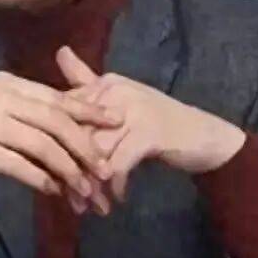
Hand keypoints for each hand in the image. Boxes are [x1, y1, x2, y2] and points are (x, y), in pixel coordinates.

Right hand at [0, 70, 124, 205]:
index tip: (117, 122)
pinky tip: (55, 192)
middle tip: (106, 168)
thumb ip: (33, 116)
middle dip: (85, 145)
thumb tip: (81, 124)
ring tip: (84, 189)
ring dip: (68, 169)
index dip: (89, 110)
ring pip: (41, 144)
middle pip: (54, 120)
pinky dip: (41, 180)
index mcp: (7, 82)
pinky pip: (20, 165)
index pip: (56, 97)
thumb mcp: (0, 117)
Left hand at [55, 46, 247, 203]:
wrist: (204, 135)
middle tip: (70, 199)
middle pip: (78, 136)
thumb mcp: (119, 100)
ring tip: (88, 206)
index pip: (65, 115)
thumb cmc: (157, 120)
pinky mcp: (148, 132)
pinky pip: (119, 164)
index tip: (53, 175)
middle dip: (71, 172)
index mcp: (104, 83)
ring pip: (95, 153)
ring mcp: (133, 111)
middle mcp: (116, 92)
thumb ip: (87, 80)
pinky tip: (116, 199)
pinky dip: (115, 185)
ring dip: (90, 185)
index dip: (55, 147)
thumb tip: (60, 50)